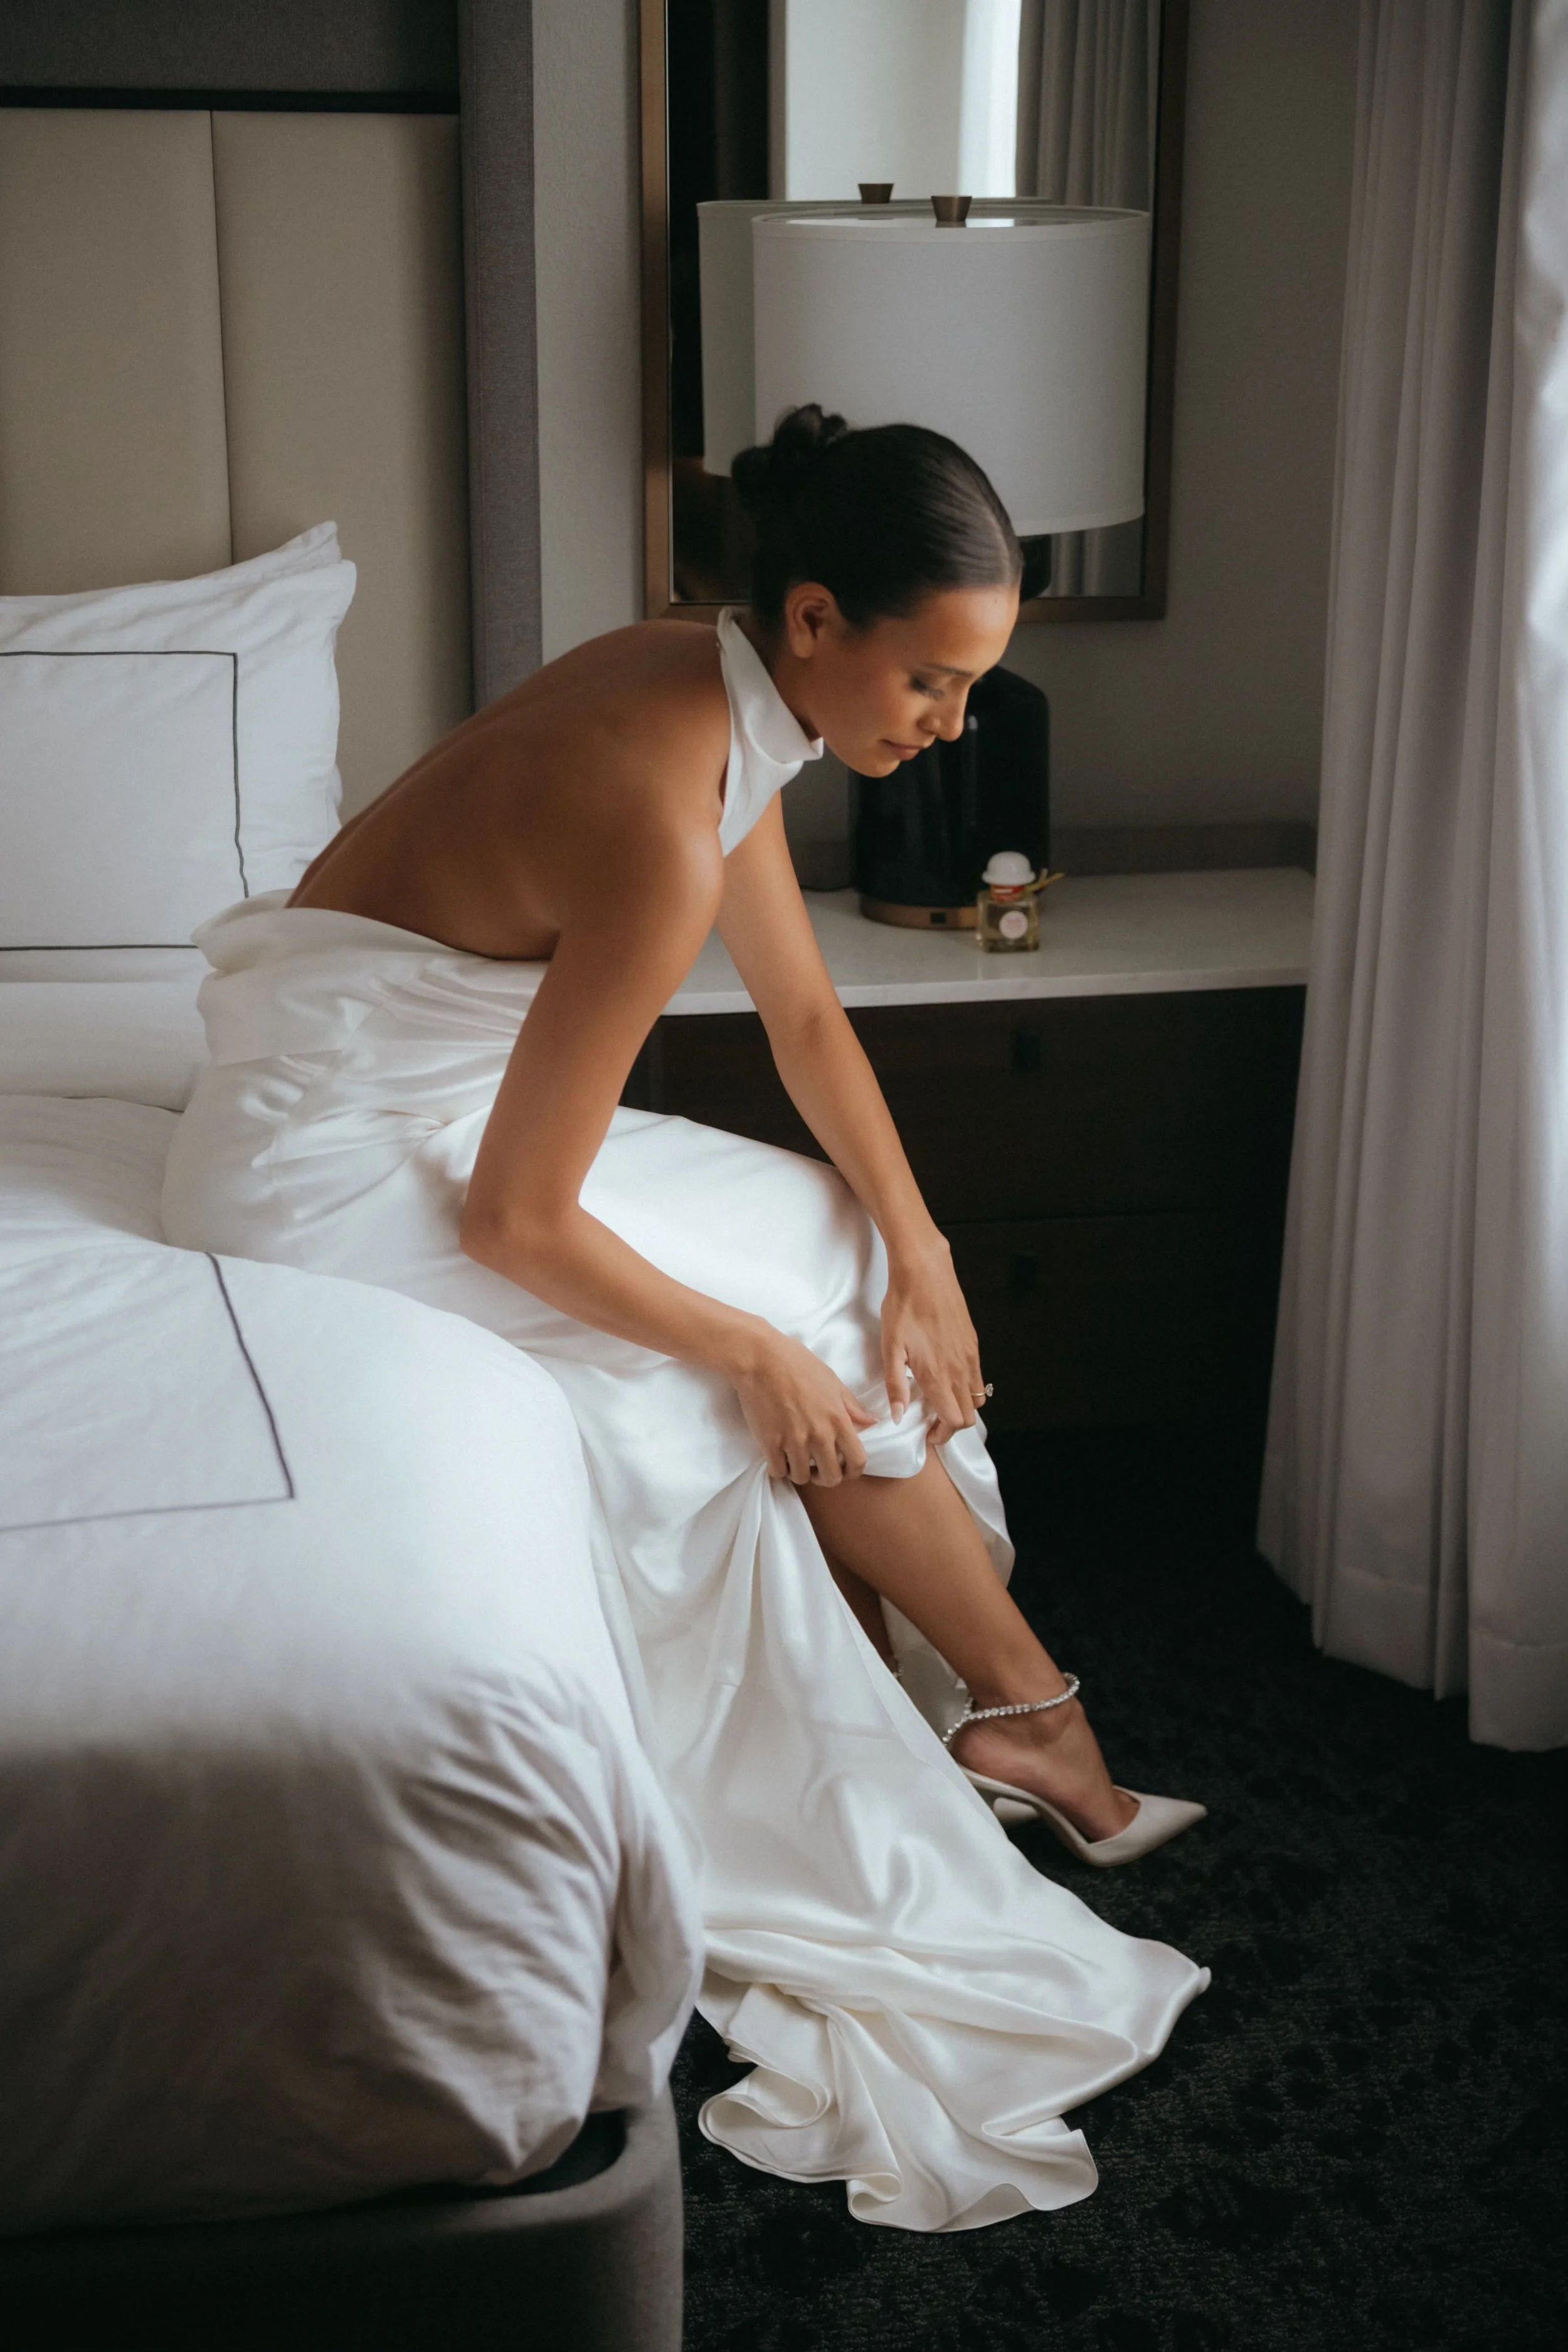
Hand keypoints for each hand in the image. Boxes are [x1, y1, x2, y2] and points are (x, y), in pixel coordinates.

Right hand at [731, 1328, 876, 1485]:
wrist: (760, 1357)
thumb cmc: (797, 1363)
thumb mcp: (832, 1381)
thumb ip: (852, 1406)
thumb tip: (873, 1422)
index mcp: (838, 1420)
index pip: (858, 1461)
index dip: (854, 1472)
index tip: (844, 1469)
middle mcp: (819, 1435)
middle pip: (831, 1478)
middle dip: (826, 1477)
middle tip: (817, 1468)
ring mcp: (793, 1441)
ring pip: (802, 1477)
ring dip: (799, 1472)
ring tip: (795, 1458)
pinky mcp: (769, 1443)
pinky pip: (778, 1471)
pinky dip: (779, 1467)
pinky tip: (778, 1455)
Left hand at [881, 1233, 984, 1444]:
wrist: (925, 1272)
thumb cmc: (903, 1307)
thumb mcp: (890, 1348)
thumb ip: (896, 1386)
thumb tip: (898, 1416)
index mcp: (937, 1375)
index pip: (953, 1421)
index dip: (942, 1435)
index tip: (927, 1434)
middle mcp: (959, 1369)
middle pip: (968, 1415)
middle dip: (952, 1425)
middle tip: (932, 1422)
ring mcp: (970, 1356)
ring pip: (976, 1398)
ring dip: (961, 1407)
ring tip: (939, 1402)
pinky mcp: (973, 1343)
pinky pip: (978, 1377)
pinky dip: (967, 1388)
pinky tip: (947, 1378)